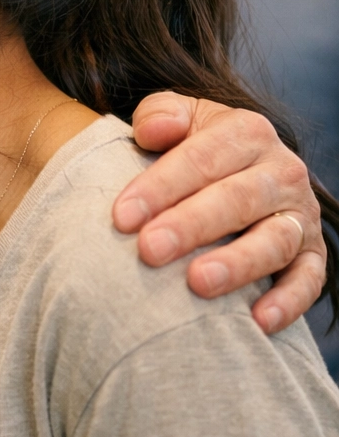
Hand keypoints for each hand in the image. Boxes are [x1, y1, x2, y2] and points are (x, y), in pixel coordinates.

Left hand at [113, 91, 323, 333]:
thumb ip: (160, 114)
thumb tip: (151, 131)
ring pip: (274, 240)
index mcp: (247, 132)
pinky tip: (256, 322)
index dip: (160, 187)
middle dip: (190, 226)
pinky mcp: (313, 255)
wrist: (239, 167)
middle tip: (149, 250)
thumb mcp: (177, 116)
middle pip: (236, 199)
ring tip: (198, 284)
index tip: (121, 216)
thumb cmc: (192, 145)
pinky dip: (288, 301)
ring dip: (238, 264)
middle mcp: (282, 171)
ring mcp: (300, 215)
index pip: (201, 158)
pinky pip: (309, 279)